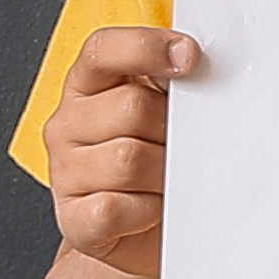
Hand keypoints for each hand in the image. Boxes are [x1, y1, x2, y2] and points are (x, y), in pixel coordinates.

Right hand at [42, 26, 199, 277]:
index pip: (103, 51)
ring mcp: (65, 173)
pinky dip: (146, 211)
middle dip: (172, 129)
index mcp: (91, 85)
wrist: (159, 230)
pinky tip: (155, 208)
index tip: (190, 58)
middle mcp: (69, 125)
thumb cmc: (170, 161)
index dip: (146, 48)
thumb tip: (213, 66)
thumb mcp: (173, 112)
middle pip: (130, 107)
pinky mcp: (76, 221)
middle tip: (186, 146)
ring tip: (174, 179)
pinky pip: (114, 209)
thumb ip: (182, 84)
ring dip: (167, 173)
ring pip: (127, 160)